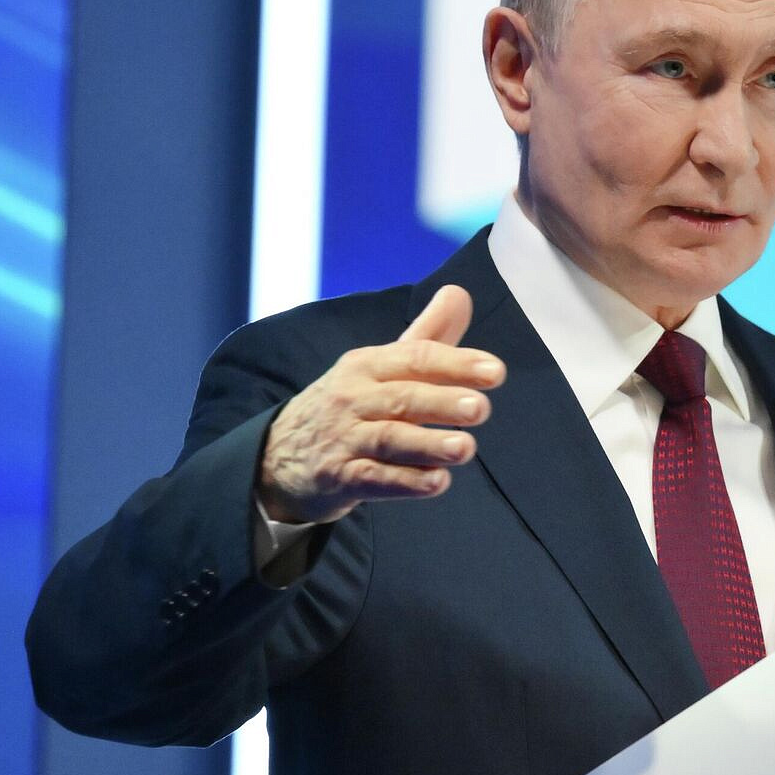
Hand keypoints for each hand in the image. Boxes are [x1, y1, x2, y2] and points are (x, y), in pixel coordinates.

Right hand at [257, 285, 504, 523]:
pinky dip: (405, 482)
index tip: (496, 372)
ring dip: (429, 444)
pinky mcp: (339, 478)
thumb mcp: (381, 366)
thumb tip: (460, 292)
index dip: (456, 363)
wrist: (278, 455)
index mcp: (368, 365)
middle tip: (481, 408)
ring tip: (465, 448)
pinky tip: (437, 482)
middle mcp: (354, 398)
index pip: (415, 357)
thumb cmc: (349, 404)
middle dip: (442, 401)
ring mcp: (344, 439)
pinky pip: (373, 479)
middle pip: (402, 397)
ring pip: (389, 439)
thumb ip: (427, 334)